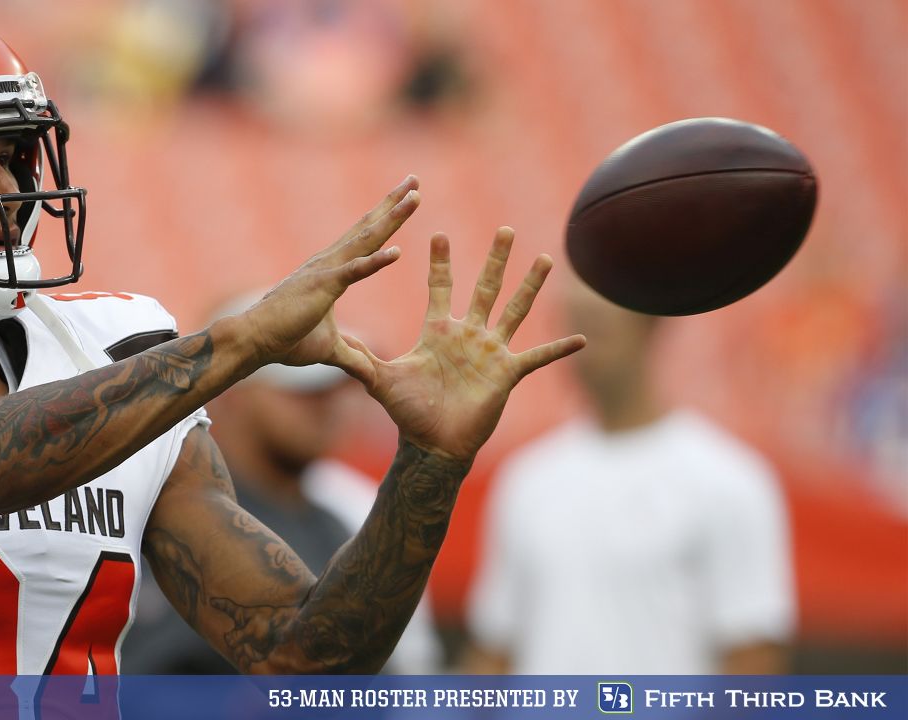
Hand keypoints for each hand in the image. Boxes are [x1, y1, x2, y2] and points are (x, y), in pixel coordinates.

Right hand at [236, 176, 420, 365]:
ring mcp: (326, 272)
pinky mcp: (323, 288)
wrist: (254, 341)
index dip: (386, 217)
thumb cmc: (286, 340)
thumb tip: (365, 368)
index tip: (407, 197)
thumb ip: (351, 354)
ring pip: (367, 239)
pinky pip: (354, 272)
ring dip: (392, 218)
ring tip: (415, 197)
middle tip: (414, 179)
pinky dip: (376, 262)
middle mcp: (330, 262)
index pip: (365, 238)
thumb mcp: (329, 347)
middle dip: (393, 203)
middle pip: (368, 227)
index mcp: (332, 270)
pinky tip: (397, 251)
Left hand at [342, 227, 585, 460]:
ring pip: (515, 311)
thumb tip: (327, 343)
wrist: (432, 443)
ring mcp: (490, 352)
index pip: (440, 287)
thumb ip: (358, 359)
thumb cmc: (408, 412)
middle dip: (495, 259)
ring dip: (530, 286)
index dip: (440, 262)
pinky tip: (581, 339)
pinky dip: (559, 349)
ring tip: (546, 259)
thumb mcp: (379, 380)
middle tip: (505, 229)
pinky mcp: (507, 374)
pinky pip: (537, 357)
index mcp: (438, 331)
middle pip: (485, 288)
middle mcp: (468, 335)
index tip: (439, 233)